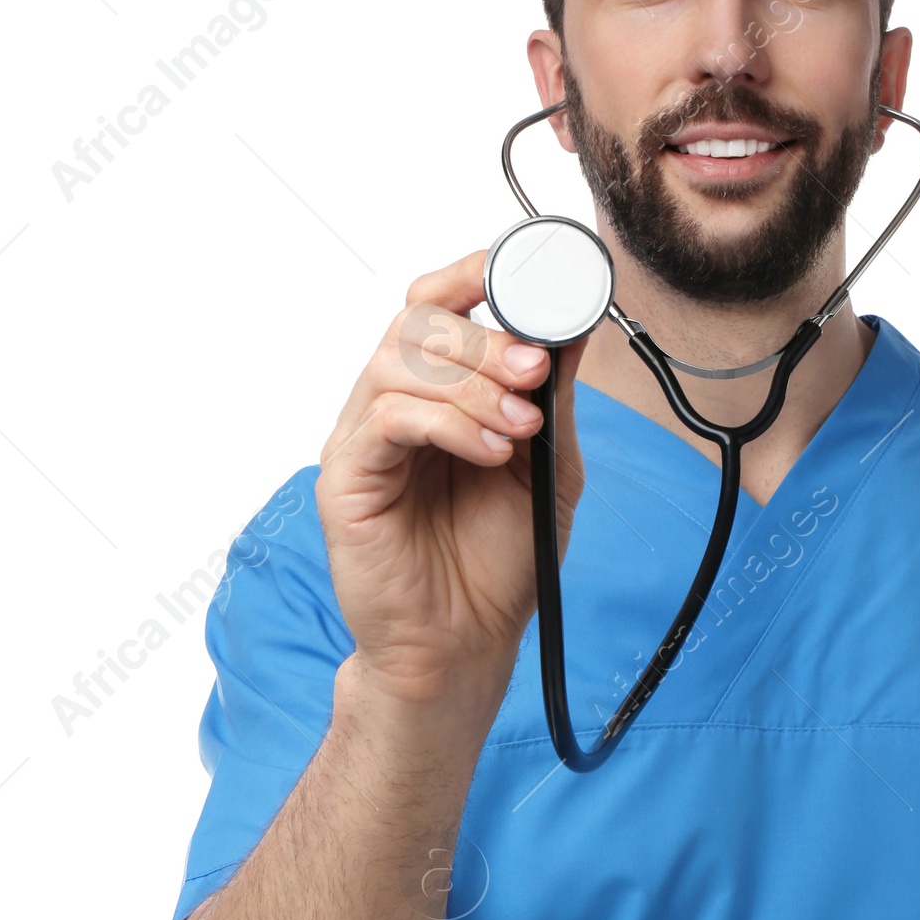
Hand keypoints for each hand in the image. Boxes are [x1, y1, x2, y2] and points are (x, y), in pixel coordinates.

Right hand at [316, 253, 585, 704]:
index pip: (434, 306)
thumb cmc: (498, 561)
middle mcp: (392, 406)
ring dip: (472, 383)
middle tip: (536, 374)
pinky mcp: (346, 478)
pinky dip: (446, 422)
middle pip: (418, 323)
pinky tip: (488, 451)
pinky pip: (388, 417)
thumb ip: (554, 398)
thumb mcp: (548, 465)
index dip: (473, 277)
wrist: (465, 643)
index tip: (533, 283)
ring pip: (399, 362)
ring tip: (518, 428)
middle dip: (486, 339)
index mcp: (436, 394)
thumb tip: (573, 326)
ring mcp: (363, 440)